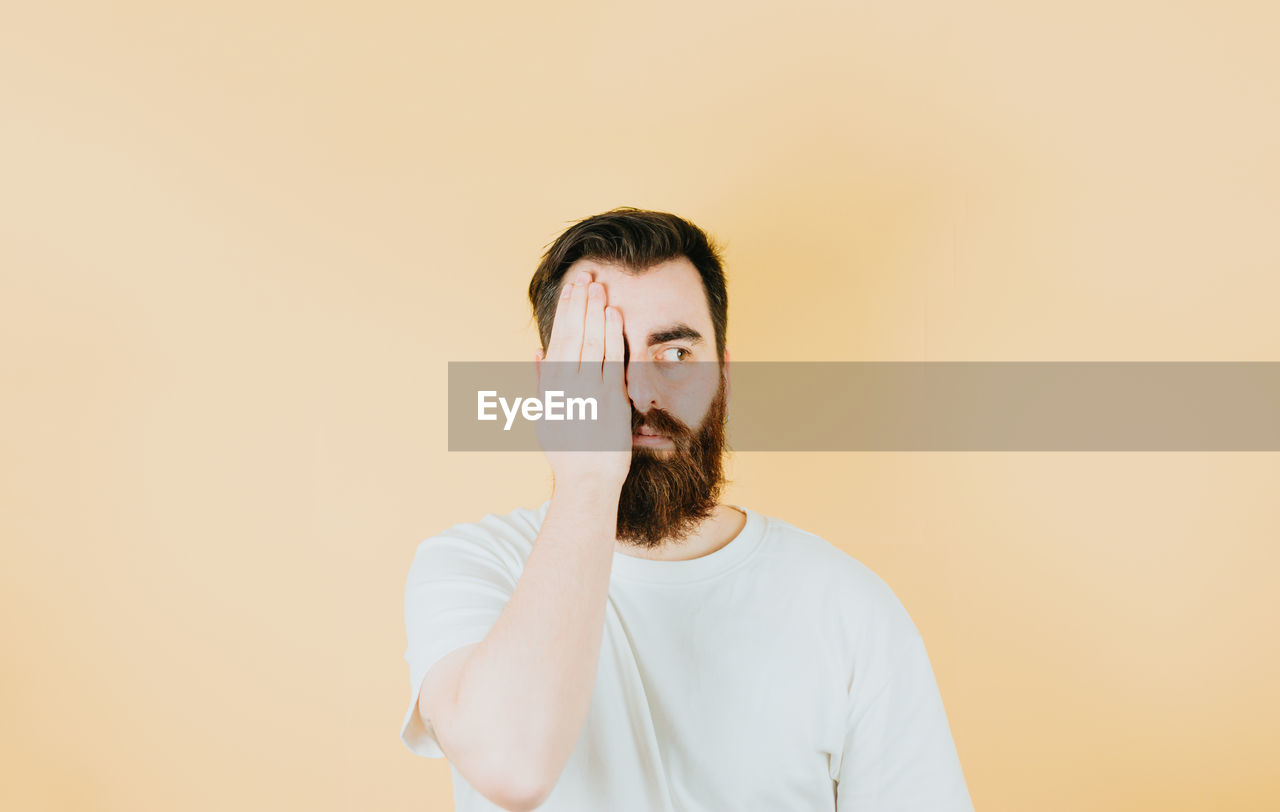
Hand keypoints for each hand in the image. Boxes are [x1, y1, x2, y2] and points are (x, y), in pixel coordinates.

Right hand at [534, 270, 632, 490]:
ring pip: (591, 342)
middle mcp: (566, 385)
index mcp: (550, 386)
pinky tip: (613, 314)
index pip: (558, 339)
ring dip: (595, 312)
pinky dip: (611, 335)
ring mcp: (588, 390)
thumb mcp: (545, 416)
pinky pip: (610, 360)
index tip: (571, 289)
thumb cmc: (567, 452)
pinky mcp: (610, 399)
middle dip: (579, 303)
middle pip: (573, 334)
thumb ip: (541, 382)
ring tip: (599, 287)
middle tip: (586, 277)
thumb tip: (537, 352)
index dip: (565, 311)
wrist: (587, 479)